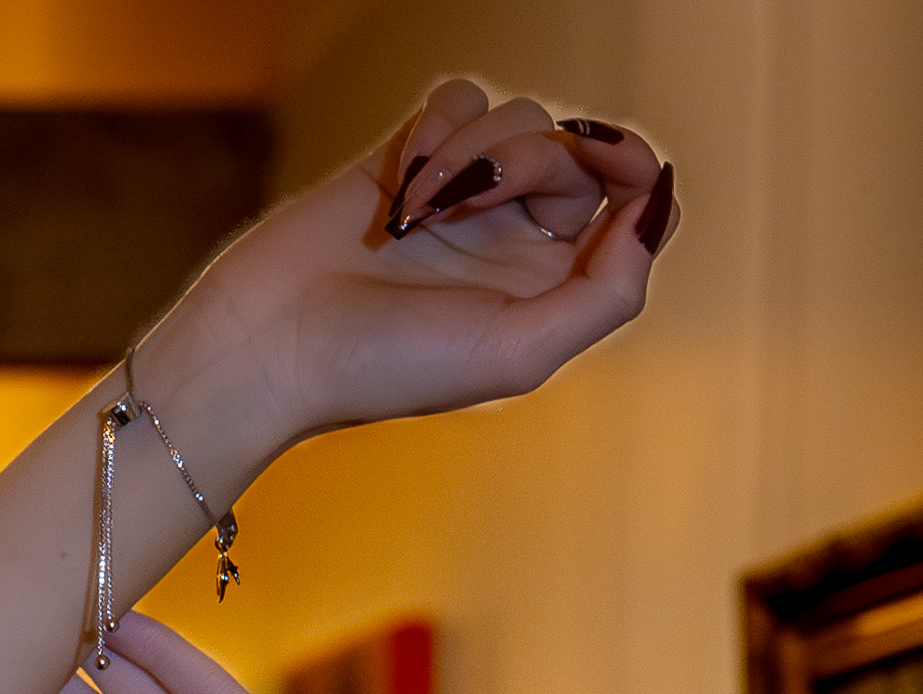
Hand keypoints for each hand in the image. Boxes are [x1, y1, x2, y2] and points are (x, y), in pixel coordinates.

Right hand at [167, 82, 674, 446]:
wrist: (268, 346)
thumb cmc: (386, 367)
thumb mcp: (519, 353)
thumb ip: (610, 292)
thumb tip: (654, 206)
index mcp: (554, 288)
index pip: (637, 205)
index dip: (634, 169)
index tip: (598, 158)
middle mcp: (518, 237)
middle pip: (579, 153)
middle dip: (531, 162)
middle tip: (464, 204)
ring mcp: (465, 193)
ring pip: (520, 116)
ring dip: (469, 152)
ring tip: (415, 211)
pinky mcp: (409, 156)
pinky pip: (459, 98)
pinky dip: (437, 127)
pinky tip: (402, 178)